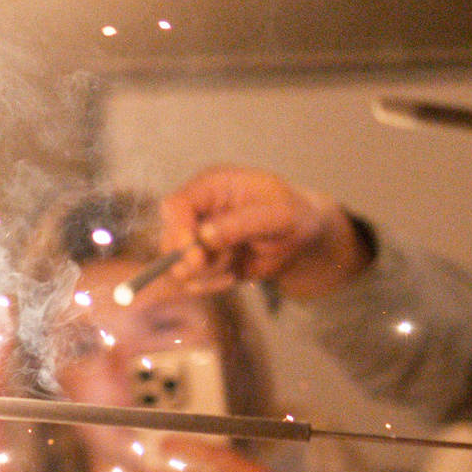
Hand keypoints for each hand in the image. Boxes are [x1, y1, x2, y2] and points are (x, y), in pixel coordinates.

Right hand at [155, 166, 366, 300]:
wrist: (303, 241)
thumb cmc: (295, 217)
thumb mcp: (279, 216)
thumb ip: (242, 224)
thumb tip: (205, 236)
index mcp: (211, 186)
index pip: (175, 205)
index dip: (178, 231)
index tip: (197, 256)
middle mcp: (198, 210)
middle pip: (169, 239)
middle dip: (194, 260)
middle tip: (226, 263)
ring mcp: (197, 237)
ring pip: (178, 265)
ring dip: (207, 273)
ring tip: (235, 264)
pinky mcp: (203, 261)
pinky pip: (191, 282)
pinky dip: (211, 284)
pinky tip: (234, 275)